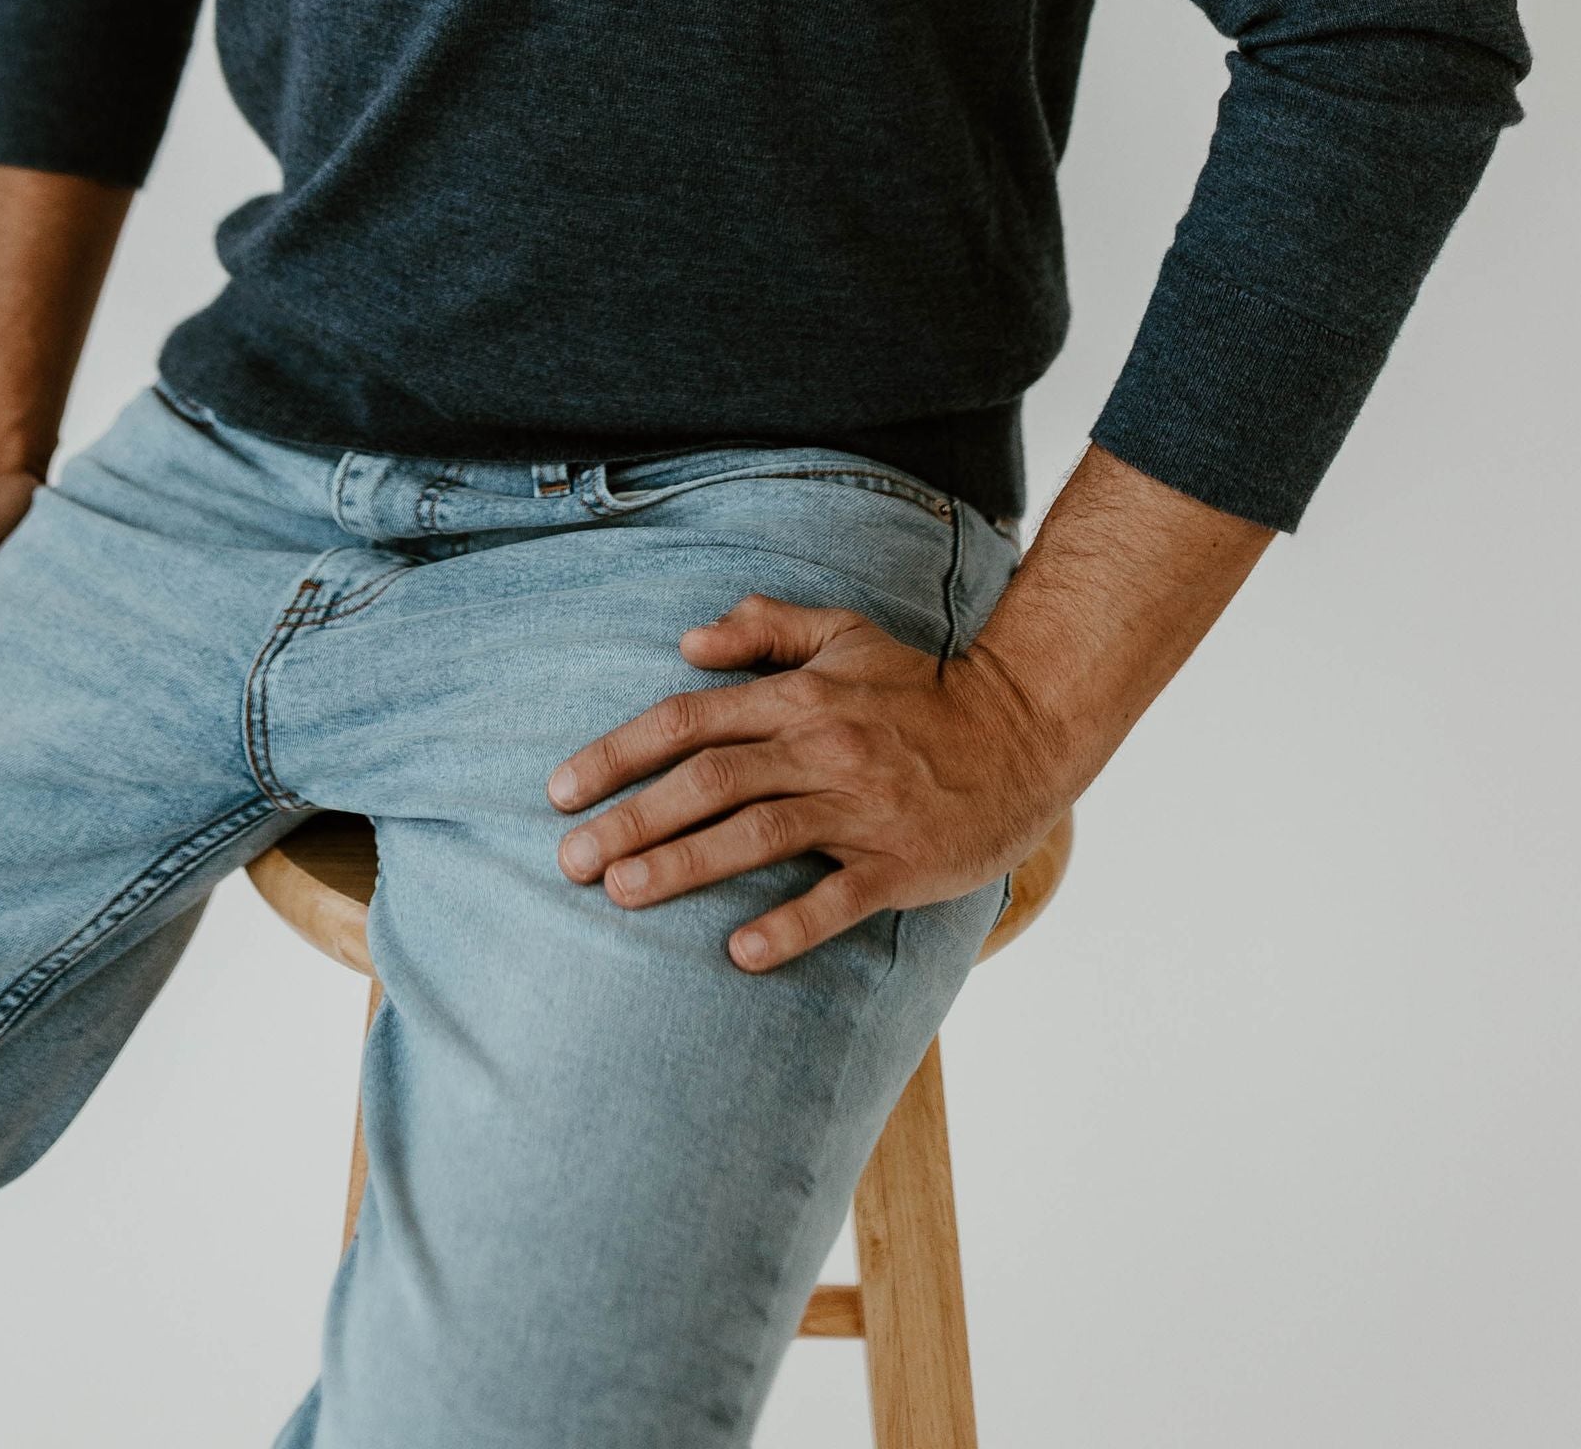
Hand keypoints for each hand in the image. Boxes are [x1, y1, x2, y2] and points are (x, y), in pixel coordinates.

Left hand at [547, 592, 1063, 971]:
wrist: (1019, 733)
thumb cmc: (918, 689)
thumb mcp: (844, 634)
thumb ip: (765, 627)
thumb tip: (688, 639)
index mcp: (799, 696)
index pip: (688, 720)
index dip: (618, 753)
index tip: (560, 789)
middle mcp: (821, 747)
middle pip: (709, 780)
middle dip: (631, 818)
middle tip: (569, 859)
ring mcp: (860, 808)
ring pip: (758, 834)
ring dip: (684, 864)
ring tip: (622, 892)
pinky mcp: (899, 863)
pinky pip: (838, 899)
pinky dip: (789, 926)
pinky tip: (739, 953)